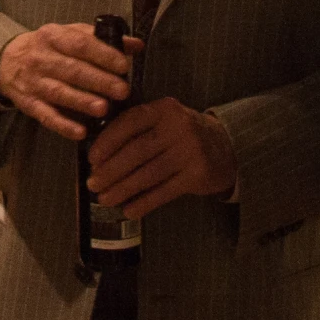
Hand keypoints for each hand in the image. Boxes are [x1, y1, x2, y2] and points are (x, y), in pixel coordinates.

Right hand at [0, 24, 133, 139]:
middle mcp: (41, 58)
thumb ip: (102, 39)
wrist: (7, 61)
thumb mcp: (70, 35)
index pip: (79, 44)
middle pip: (71, 70)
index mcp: (53, 36)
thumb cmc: (49, 47)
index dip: (102, 54)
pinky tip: (81, 132)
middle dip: (98, 80)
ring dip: (82, 101)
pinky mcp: (28, 104)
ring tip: (104, 109)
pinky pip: (46, 116)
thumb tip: (136, 45)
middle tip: (122, 90)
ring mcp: (33, 82)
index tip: (123, 65)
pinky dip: (63, 125)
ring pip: (59, 93)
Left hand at [85, 96, 236, 216]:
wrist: (228, 146)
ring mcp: (190, 151)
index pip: (129, 123)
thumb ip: (137, 129)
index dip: (107, 142)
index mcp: (164, 109)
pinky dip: (144, 203)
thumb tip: (98, 154)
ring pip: (148, 174)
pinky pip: (164, 192)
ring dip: (123, 189)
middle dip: (110, 171)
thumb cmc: (183, 134)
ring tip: (105, 199)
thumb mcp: (164, 120)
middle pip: (136, 151)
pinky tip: (129, 210)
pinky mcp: (198, 175)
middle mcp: (178, 127)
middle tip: (92, 184)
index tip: (91, 159)